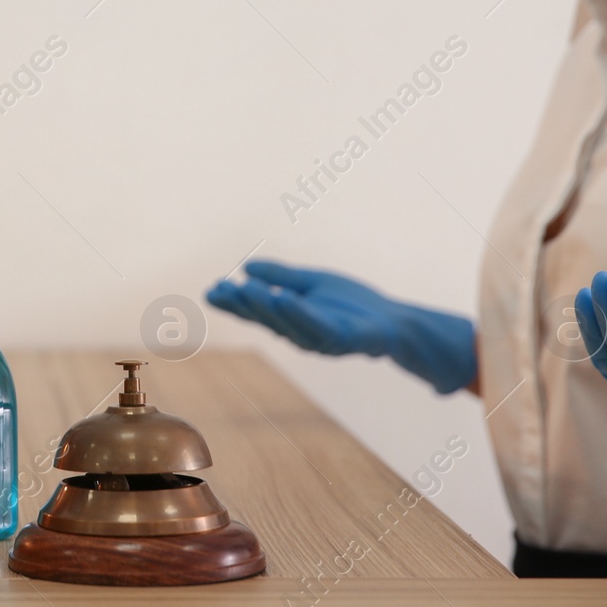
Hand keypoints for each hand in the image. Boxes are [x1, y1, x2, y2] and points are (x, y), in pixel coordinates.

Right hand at [205, 260, 476, 394]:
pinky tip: (284, 298)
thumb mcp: (312, 284)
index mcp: (290, 319)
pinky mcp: (344, 338)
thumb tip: (246, 267)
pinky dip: (299, 313)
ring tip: (245, 289)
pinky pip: (318, 326)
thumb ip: (282, 278)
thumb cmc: (353, 305)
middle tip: (221, 289)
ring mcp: (320, 339)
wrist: (394, 323)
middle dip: (243, 304)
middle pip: (266, 317)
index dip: (233, 302)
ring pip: (287, 323)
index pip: (255, 310)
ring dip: (265, 306)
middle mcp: (298, 333)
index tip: (211, 289)